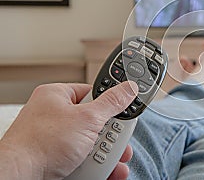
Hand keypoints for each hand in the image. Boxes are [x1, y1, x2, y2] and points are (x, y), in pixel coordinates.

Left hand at [0, 82, 137, 179]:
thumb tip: (129, 88)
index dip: (111, 103)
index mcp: (58, 96)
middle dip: (112, 135)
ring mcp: (55, 140)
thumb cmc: (41, 144)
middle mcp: (55, 116)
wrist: (19, 178)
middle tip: (120, 141)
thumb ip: (112, 103)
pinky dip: (97, 165)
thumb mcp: (88, 118)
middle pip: (95, 121)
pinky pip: (83, 158)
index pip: (93, 92)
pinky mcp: (56, 159)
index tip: (125, 112)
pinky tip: (108, 170)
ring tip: (115, 161)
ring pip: (91, 143)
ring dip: (108, 154)